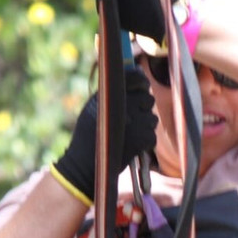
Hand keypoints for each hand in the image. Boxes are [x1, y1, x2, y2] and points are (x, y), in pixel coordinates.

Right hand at [53, 69, 157, 201]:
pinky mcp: (142, 139)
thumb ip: (112, 92)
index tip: (143, 87)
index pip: (136, 77)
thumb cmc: (89, 135)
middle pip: (149, 99)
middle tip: (133, 119)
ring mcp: (135, 122)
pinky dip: (144, 142)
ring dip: (144, 127)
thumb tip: (136, 73)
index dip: (142, 81)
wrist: (85, 164)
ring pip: (152, 119)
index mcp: (110, 94)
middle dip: (143, 108)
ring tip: (129, 135)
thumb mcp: (94, 107)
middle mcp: (124, 105)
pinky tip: (131, 146)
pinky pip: (152, 136)